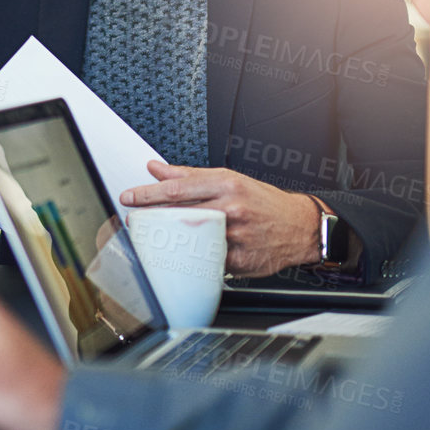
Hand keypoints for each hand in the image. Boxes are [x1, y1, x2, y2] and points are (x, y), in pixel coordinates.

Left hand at [120, 161, 321, 276]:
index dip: (149, 193)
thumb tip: (157, 168)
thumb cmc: (263, 201)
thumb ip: (190, 175)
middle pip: (180, 213)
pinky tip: (185, 256)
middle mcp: (231, 208)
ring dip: (168, 241)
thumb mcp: (229, 179)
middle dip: (151, 218)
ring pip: (191, 240)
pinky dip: (195, 259)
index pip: (178, 188)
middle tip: (135, 221)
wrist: (300, 226)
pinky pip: (209, 261)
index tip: (129, 197)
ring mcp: (236, 236)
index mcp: (226, 185)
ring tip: (155, 240)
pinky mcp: (241, 260)